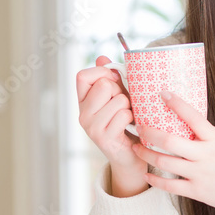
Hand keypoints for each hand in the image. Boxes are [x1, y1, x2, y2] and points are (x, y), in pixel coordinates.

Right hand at [76, 56, 144, 173]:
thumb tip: (101, 58)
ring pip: (118, 99)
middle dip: (120, 91)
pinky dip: (132, 118)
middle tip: (123, 105)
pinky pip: (124, 114)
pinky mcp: (103, 137)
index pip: (82, 76)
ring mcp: (91, 127)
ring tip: (128, 118)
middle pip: (104, 85)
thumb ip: (111, 78)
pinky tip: (130, 127)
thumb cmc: (127, 122)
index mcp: (83, 101)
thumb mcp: (118, 97)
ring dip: (129, 107)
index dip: (101, 73)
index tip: (114, 80)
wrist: (132, 156)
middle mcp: (82, 114)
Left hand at [131, 91, 214, 214]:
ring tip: (137, 148)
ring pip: (164, 163)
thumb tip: (193, 129)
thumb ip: (212, 137)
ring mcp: (200, 175)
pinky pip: (170, 186)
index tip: (163, 93)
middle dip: (150, 132)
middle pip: (170, 141)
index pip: (193, 116)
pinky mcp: (198, 192)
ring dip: (146, 154)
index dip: (176, 103)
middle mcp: (206, 156)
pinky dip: (155, 180)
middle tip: (139, 125)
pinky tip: (147, 174)